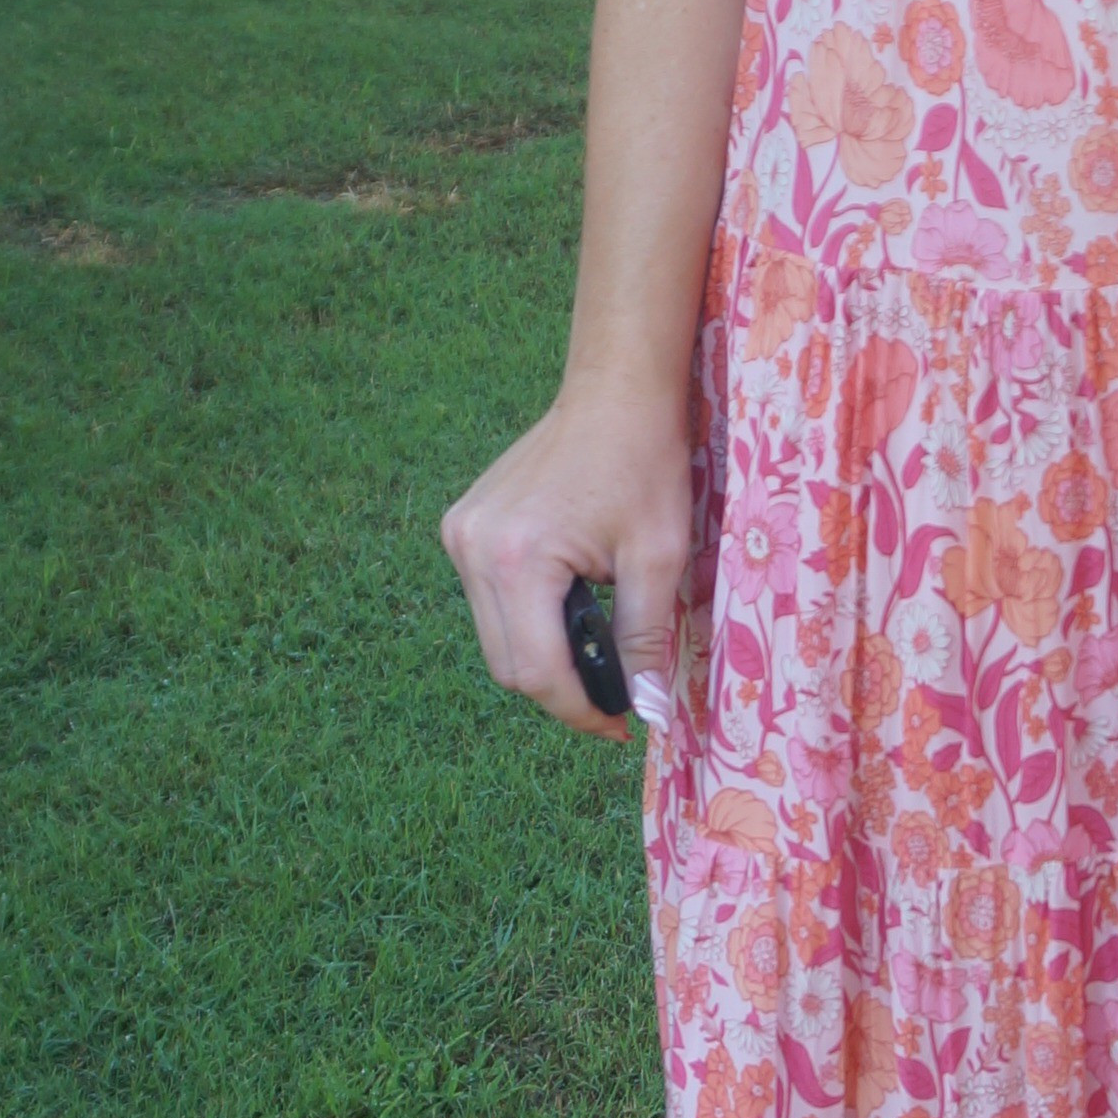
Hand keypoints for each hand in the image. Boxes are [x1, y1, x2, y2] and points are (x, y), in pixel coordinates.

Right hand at [442, 384, 692, 742]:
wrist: (616, 391)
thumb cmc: (644, 463)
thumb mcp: (658, 555)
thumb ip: (646, 639)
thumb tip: (646, 709)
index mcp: (517, 560)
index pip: (539, 672)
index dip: (581, 710)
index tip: (621, 726)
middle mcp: (472, 550)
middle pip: (509, 663)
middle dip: (563, 690)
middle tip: (616, 697)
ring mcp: (460, 535)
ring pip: (495, 637)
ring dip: (544, 654)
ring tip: (597, 651)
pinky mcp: (462, 525)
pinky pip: (490, 600)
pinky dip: (528, 618)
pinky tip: (569, 606)